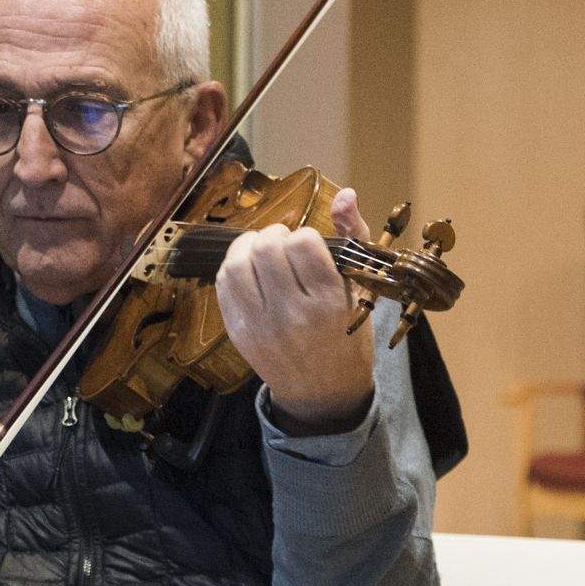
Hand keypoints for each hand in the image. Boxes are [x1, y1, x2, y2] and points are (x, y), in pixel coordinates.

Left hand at [216, 186, 378, 430]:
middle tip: (285, 246)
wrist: (322, 392)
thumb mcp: (361, 291)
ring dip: (249, 247)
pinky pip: (223, 283)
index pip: (303, 242)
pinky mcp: (237, 332)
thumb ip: (354, 238)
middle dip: (276, 236)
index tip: (311, 247)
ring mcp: (260, 326)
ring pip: (238, 262)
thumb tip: (346, 193)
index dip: (306, 235)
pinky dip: (233, 267)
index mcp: (329, 304)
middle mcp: (292, 315)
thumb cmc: (347, 336)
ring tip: (263, 252)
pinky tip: (249, 270)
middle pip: (267, 247)